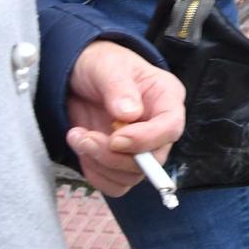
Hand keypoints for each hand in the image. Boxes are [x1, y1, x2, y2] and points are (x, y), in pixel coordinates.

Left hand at [65, 40, 185, 196]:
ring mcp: (140, 147)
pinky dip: (95, 174)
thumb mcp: (108, 67)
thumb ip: (119, 88)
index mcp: (166, 99)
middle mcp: (158, 127)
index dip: (145, 139)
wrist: (79, 76)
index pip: (170, 128)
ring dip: (100, 164)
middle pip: (152, 160)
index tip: (115, 138)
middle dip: (114, 156)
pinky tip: (82, 148)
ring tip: (78, 136)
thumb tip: (129, 114)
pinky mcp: (120, 161)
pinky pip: (115, 184)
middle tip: (85, 137)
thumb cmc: (101, 64)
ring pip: (131, 176)